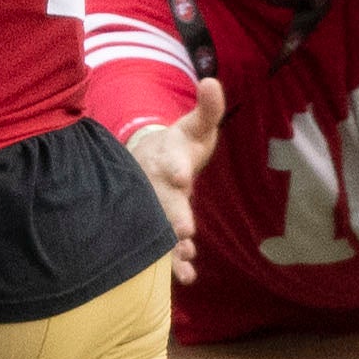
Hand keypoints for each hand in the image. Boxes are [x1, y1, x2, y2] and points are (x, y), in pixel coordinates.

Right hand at [124, 74, 224, 283]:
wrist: (147, 163)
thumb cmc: (178, 144)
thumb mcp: (194, 126)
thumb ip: (207, 109)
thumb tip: (212, 81)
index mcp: (166, 158)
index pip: (170, 161)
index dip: (176, 168)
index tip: (182, 176)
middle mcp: (155, 185)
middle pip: (162, 200)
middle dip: (172, 214)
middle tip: (184, 228)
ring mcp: (154, 209)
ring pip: (159, 227)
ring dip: (171, 245)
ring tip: (184, 258)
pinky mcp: (158, 228)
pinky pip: (164, 246)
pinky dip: (174, 262)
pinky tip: (187, 276)